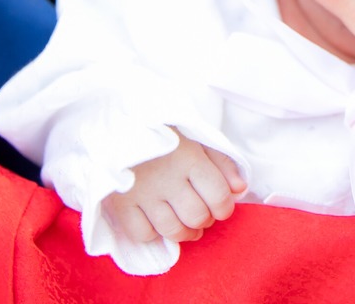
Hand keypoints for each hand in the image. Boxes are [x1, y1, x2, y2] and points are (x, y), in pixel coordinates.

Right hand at [103, 130, 247, 243]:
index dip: (224, 208)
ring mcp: (142, 193)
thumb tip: (240, 189)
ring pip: (172, 230)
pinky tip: (156, 221)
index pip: (218, 197)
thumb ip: (222, 161)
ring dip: (184, 232)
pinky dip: (153, 234)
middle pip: (197, 217)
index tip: (219, 207)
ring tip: (184, 224)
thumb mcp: (196, 136)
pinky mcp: (119, 203)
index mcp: (189, 158)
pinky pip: (143, 234)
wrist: (114, 120)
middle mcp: (167, 178)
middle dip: (204, 220)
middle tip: (199, 213)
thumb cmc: (162, 131)